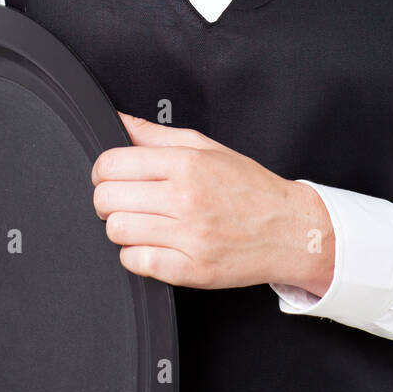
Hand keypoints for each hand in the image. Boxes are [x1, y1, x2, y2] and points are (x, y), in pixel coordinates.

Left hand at [90, 114, 334, 292]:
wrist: (290, 229)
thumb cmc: (248, 187)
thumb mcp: (206, 148)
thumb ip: (156, 135)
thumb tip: (117, 120)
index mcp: (187, 164)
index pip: (112, 163)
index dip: (102, 170)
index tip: (111, 175)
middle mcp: (186, 198)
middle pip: (107, 199)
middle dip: (107, 199)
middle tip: (124, 200)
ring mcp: (188, 237)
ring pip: (117, 231)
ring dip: (122, 227)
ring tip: (141, 222)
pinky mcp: (191, 270)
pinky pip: (135, 262)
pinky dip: (136, 255)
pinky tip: (153, 244)